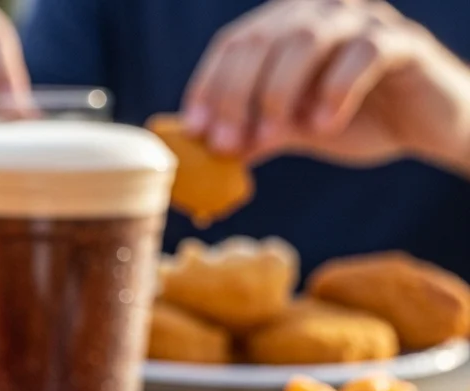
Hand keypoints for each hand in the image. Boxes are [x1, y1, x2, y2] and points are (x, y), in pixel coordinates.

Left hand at [183, 0, 469, 168]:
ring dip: (278, 94)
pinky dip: (335, 91)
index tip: (195, 130)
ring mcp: (363, 19)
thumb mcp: (292, 129)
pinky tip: (324, 126)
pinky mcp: (401, 41)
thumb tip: (203, 150)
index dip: (209, 85)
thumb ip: (252, 132)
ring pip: (305, 39)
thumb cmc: (352, 120)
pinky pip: (363, 54)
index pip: (234, 43)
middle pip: (262, 40)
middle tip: (225, 144)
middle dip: (236, 96)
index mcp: (288, 24)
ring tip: (271, 138)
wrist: (424, 127)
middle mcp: (321, 9)